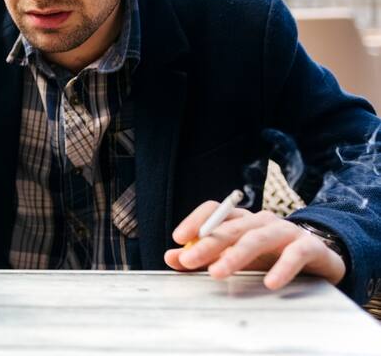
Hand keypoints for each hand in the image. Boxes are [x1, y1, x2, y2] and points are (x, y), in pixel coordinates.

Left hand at [164, 201, 345, 289]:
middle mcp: (262, 220)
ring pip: (257, 238)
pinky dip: (282, 268)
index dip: (195, 220)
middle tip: (189, 260)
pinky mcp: (310, 246)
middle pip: (231, 228)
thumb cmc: (272, 257)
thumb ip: (204, 257)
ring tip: (217, 273)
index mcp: (243, 220)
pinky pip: (295, 254)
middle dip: (207, 244)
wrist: (321, 259)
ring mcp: (286, 231)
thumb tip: (171, 257)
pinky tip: (269, 282)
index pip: (215, 211)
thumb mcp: (236, 258)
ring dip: (235, 255)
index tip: (178, 239)